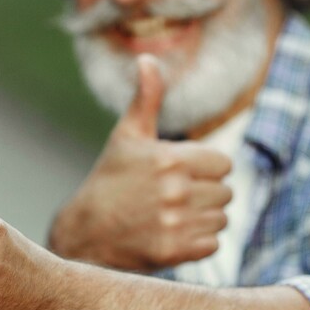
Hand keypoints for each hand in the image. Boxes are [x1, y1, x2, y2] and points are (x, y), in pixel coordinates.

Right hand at [51, 55, 232, 269]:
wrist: (84, 232)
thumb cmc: (109, 179)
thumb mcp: (127, 136)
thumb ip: (146, 98)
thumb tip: (148, 59)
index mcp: (171, 157)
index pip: (223, 164)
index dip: (204, 169)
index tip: (179, 174)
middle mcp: (175, 190)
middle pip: (225, 192)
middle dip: (204, 194)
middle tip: (172, 197)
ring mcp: (176, 222)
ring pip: (220, 218)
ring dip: (202, 219)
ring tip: (171, 216)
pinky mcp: (175, 250)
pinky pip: (212, 244)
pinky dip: (197, 243)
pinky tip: (172, 234)